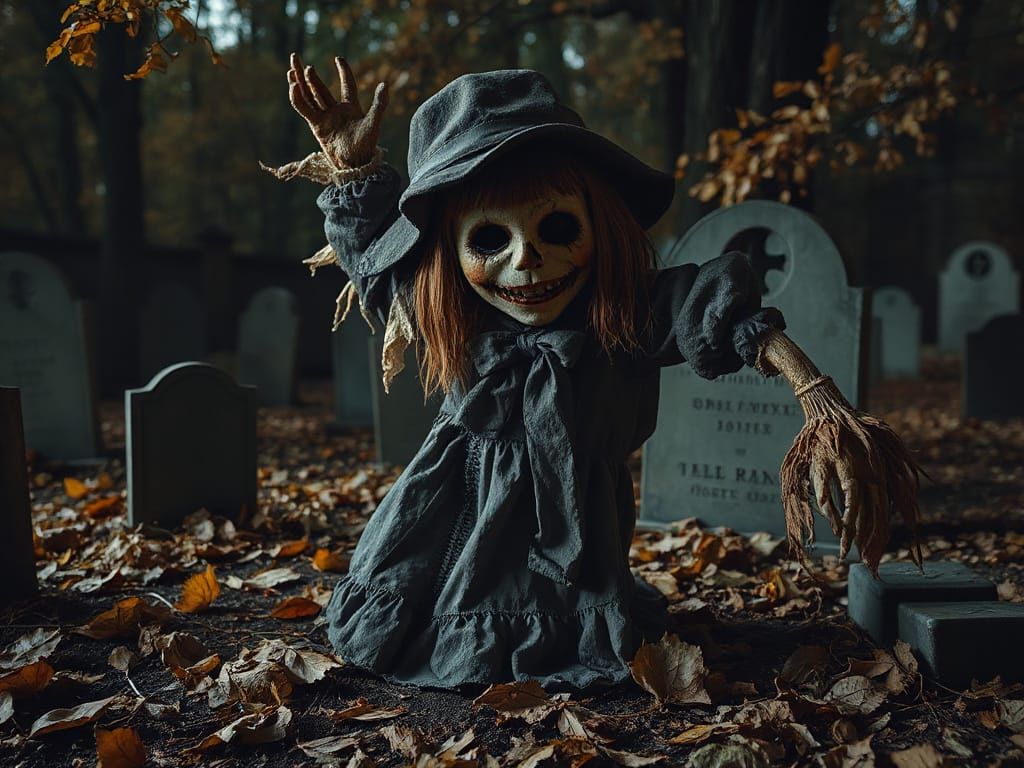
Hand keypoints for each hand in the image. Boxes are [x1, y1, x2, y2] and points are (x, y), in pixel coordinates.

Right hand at [287, 52, 387, 169]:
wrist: (355, 163)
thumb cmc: (366, 145)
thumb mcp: (374, 122)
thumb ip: (380, 104)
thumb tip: (385, 84)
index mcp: (351, 108)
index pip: (347, 85)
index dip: (344, 72)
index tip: (338, 58)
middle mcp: (336, 111)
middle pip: (319, 88)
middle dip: (308, 74)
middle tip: (296, 57)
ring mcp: (324, 118)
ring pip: (309, 96)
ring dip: (300, 82)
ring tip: (292, 68)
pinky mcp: (316, 126)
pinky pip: (304, 109)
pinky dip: (298, 97)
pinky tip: (294, 85)